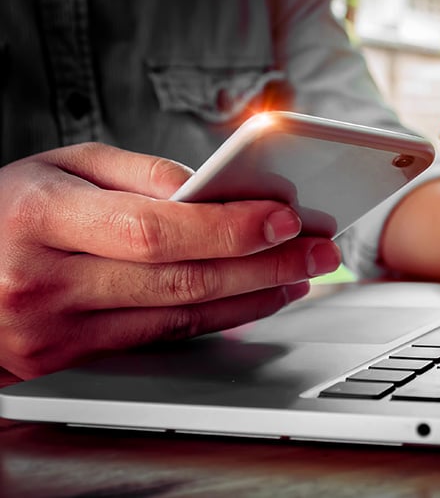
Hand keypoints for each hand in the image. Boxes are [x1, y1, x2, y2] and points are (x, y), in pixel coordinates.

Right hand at [0, 143, 340, 377]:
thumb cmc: (8, 209)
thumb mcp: (62, 166)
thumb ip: (138, 173)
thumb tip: (212, 192)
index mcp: (41, 220)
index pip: (154, 229)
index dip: (227, 227)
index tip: (285, 217)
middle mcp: (44, 283)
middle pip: (179, 279)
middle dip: (264, 265)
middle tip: (318, 250)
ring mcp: (54, 333)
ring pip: (178, 317)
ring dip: (252, 297)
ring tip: (299, 275)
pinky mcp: (68, 363)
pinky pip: (160, 340)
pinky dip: (216, 320)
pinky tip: (252, 301)